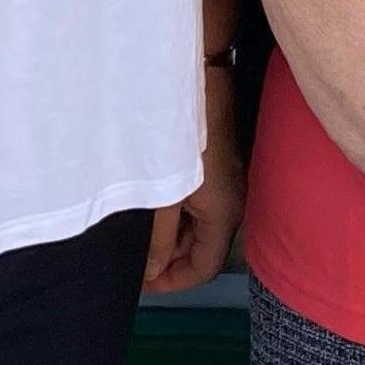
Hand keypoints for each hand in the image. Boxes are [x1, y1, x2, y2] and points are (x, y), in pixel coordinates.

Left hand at [145, 69, 246, 292]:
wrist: (200, 81)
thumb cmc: (180, 138)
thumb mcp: (163, 196)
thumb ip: (157, 240)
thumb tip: (150, 272)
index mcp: (224, 216)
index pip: (205, 269)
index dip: (173, 283)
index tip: (141, 283)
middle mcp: (233, 204)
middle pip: (203, 250)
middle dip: (169, 261)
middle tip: (132, 259)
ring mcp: (228, 185)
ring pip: (199, 227)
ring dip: (171, 237)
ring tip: (137, 234)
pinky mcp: (219, 168)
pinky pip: (199, 206)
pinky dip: (177, 216)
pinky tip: (151, 207)